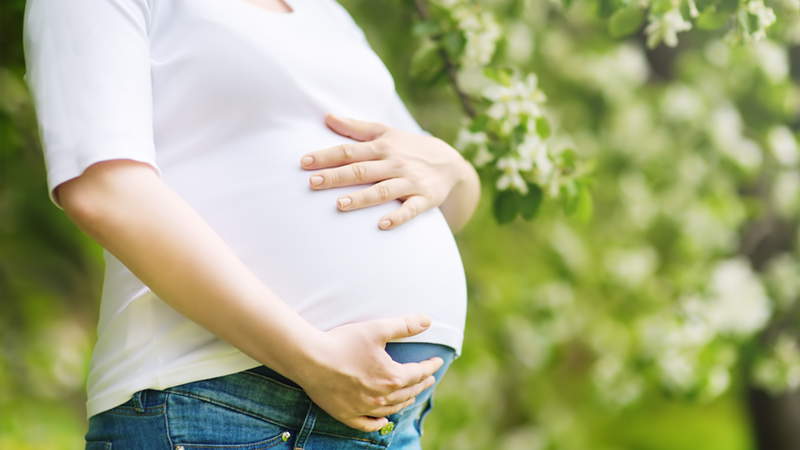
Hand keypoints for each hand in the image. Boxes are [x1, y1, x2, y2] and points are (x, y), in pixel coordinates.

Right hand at [291, 314, 443, 431]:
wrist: (310, 359)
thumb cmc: (343, 342)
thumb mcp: (377, 329)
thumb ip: (404, 325)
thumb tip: (427, 321)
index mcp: (392, 377)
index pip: (418, 373)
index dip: (430, 367)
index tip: (437, 361)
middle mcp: (381, 397)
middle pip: (408, 392)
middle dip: (421, 384)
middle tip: (428, 378)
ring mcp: (364, 408)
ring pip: (392, 409)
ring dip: (405, 401)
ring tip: (411, 396)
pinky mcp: (347, 414)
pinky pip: (368, 424)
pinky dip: (378, 423)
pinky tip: (383, 420)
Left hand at [301, 113, 473, 229]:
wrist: (450, 162)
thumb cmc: (409, 147)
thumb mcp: (386, 132)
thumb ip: (356, 128)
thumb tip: (327, 117)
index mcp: (382, 147)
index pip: (350, 151)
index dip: (326, 156)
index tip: (304, 162)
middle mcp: (394, 164)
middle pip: (361, 170)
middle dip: (337, 176)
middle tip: (312, 183)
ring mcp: (410, 182)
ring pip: (383, 191)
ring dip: (362, 198)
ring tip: (339, 205)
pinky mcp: (425, 199)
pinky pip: (411, 210)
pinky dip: (397, 217)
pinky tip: (381, 224)